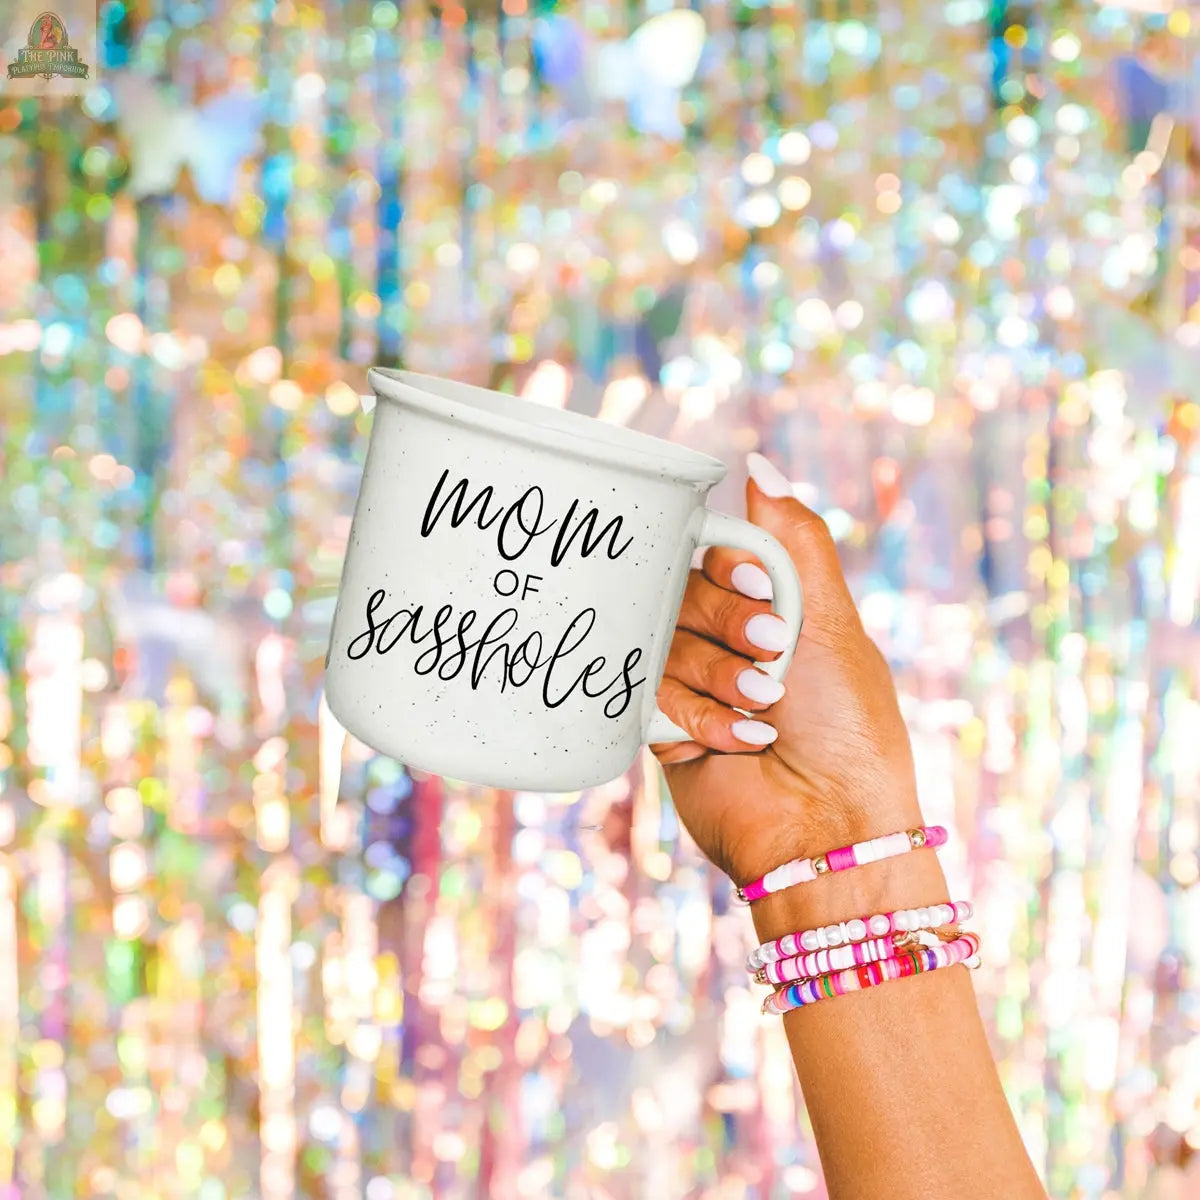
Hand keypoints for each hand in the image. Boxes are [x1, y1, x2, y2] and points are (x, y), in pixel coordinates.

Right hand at [649, 453, 922, 885]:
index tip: (765, 595)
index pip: (719, 553)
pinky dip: (695, 718)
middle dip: (730, 627)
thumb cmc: (847, 723)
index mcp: (773, 608)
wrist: (825, 825)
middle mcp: (728, 641)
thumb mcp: (833, 619)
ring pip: (663, 642)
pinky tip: (738, 745)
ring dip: (717, 679)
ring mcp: (692, 683)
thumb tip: (757, 461)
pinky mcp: (661, 726)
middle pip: (684, 593)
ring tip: (762, 713)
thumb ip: (792, 537)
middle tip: (771, 658)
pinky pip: (648, 692)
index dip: (733, 571)